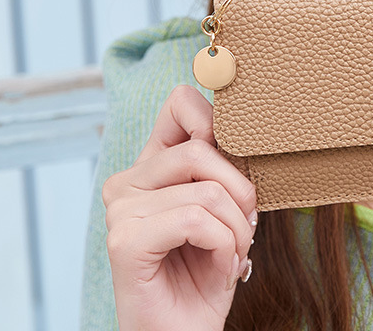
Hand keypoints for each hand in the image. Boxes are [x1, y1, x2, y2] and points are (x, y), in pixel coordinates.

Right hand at [103, 86, 257, 330]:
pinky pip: (196, 219)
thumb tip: (251, 125)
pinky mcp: (124, 241)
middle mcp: (128, 181)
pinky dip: (224, 245)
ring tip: (234, 254)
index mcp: (152, 164)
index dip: (217, 119)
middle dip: (242, 191)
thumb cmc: (208, 271)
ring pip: (207, 191)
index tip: (242, 154)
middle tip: (248, 226)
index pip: (181, 102)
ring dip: (237, 229)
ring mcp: (121, 210)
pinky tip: (220, 268)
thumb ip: (225, 166)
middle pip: (202, 149)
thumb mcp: (226, 207)